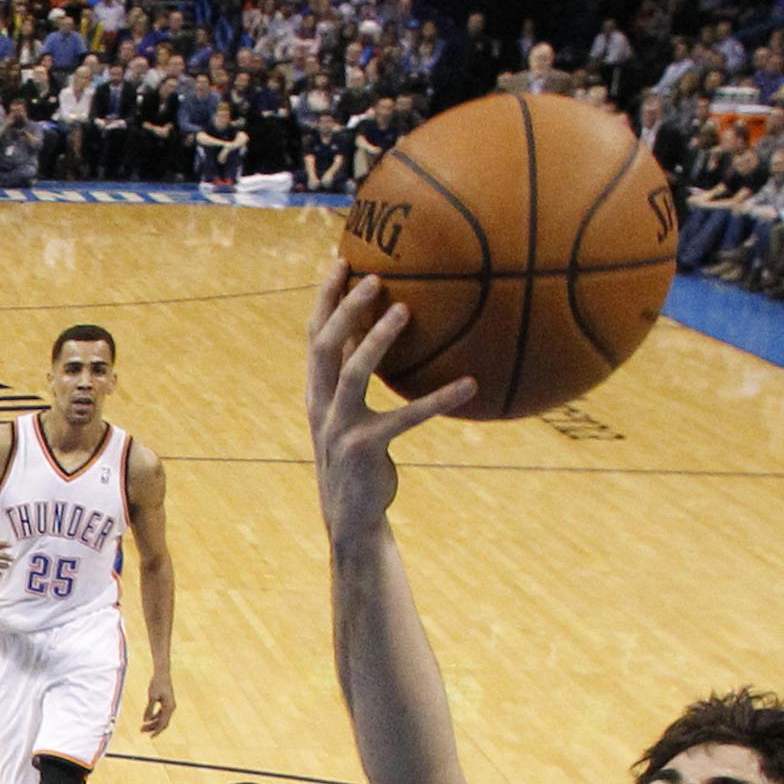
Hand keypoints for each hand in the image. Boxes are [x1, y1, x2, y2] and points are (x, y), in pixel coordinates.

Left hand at [140, 672, 175, 736]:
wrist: (162, 673)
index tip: (150, 737)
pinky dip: (154, 717)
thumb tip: (146, 720)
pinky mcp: (166, 703)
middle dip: (152, 728)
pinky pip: (161, 714)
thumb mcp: (151, 697)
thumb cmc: (157, 683)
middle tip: (141, 730)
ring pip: (161, 719)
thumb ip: (149, 709)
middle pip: (162, 722)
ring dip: (152, 723)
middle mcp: (171, 708)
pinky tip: (146, 719)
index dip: (156, 731)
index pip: (163, 723)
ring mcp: (169, 706)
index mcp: (169, 707)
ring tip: (142, 726)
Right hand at [307, 262, 474, 546]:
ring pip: (354, 371)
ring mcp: (341, 428)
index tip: (342, 262)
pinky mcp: (367, 449)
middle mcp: (323, 407)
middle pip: (326, 345)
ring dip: (377, 338)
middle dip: (346, 307)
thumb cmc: (358, 465)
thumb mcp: (349, 419)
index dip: (325, 299)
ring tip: (406, 310)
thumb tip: (374, 340)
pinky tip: (469, 384)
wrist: (351, 521)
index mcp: (317, 396)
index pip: (314, 338)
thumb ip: (353, 382)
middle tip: (375, 277)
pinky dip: (439, 399)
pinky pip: (407, 416)